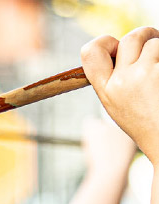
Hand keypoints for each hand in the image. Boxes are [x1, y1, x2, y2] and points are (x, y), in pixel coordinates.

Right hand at [81, 27, 158, 165]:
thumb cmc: (148, 126)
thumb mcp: (120, 106)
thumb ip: (115, 79)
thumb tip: (119, 49)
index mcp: (106, 92)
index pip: (90, 52)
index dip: (104, 42)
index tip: (117, 47)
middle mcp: (121, 83)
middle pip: (129, 38)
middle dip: (145, 37)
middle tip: (155, 48)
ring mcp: (143, 76)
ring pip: (153, 43)